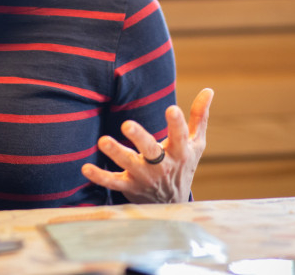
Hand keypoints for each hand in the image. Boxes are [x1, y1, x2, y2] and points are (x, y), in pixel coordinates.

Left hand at [81, 88, 213, 203]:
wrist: (172, 204)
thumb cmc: (183, 165)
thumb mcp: (195, 144)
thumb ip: (199, 117)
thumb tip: (209, 90)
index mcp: (180, 152)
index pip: (180, 136)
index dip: (177, 124)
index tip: (172, 109)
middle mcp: (162, 166)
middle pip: (151, 151)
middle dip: (140, 137)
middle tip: (127, 124)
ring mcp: (144, 177)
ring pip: (129, 164)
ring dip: (116, 153)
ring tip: (102, 141)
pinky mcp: (128, 186)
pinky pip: (112, 182)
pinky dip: (99, 177)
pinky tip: (86, 168)